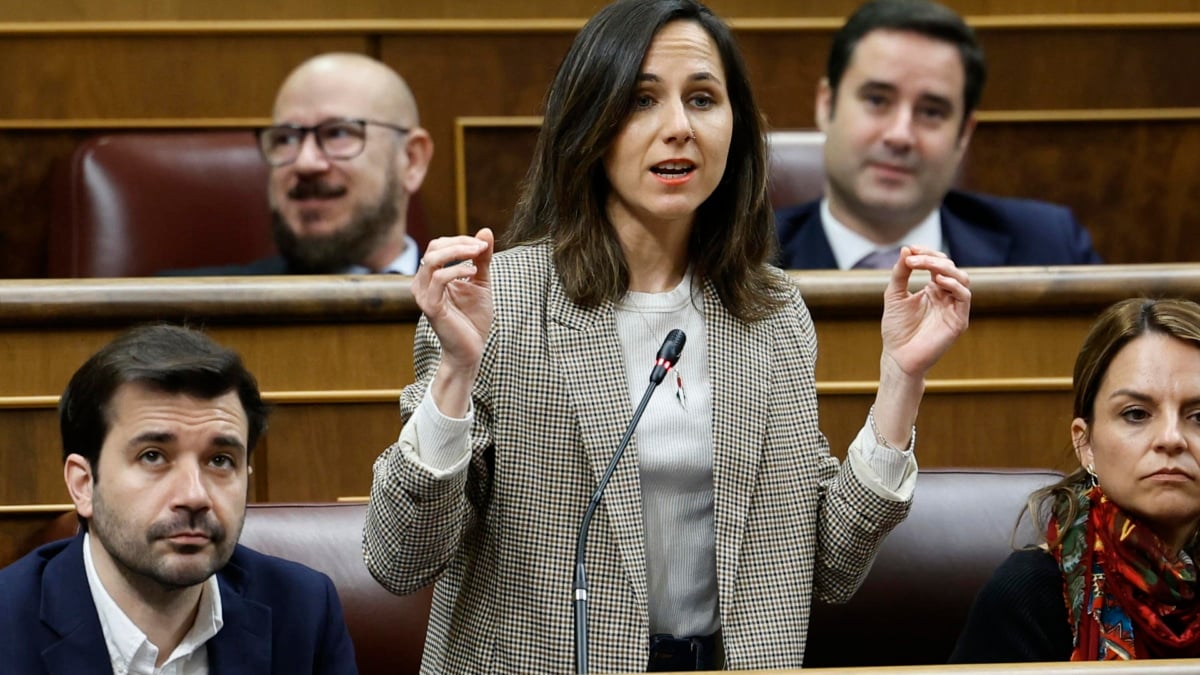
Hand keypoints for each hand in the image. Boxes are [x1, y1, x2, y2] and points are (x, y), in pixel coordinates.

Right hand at [412, 228, 493, 376]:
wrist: (472, 349)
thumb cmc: (473, 318)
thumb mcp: (481, 282)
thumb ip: (482, 258)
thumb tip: (485, 230)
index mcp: (431, 276)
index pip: (439, 245)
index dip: (461, 240)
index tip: (484, 244)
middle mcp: (422, 283)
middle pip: (433, 247)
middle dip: (460, 243)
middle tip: (482, 247)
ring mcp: (424, 295)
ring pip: (432, 260)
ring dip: (458, 252)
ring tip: (479, 255)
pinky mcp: (431, 307)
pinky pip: (439, 279)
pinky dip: (457, 270)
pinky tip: (473, 273)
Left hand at [880, 245, 970, 378]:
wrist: (898, 357)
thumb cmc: (896, 329)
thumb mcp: (894, 295)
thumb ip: (900, 273)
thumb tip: (906, 248)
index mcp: (934, 289)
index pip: (938, 264)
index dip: (926, 253)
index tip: (910, 249)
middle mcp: (947, 296)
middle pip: (950, 268)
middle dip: (932, 258)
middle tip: (914, 258)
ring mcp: (954, 308)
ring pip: (961, 278)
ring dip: (944, 268)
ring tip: (924, 264)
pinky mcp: (959, 320)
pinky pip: (965, 297)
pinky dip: (954, 285)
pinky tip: (938, 281)